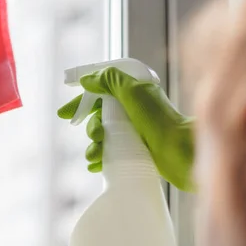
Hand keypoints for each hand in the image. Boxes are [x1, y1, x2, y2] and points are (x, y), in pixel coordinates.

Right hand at [58, 67, 194, 191]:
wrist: (182, 152)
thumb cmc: (160, 120)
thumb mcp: (134, 92)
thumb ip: (110, 81)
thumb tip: (87, 79)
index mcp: (133, 94)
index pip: (100, 94)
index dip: (81, 102)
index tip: (64, 114)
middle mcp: (133, 113)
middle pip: (98, 118)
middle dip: (90, 127)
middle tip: (95, 135)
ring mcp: (134, 134)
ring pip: (102, 138)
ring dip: (93, 146)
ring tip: (96, 155)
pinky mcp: (135, 153)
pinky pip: (109, 156)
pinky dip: (100, 161)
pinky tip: (96, 166)